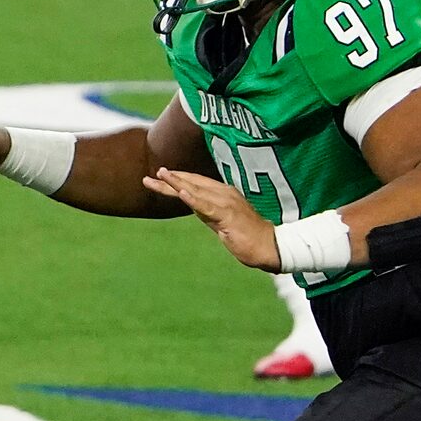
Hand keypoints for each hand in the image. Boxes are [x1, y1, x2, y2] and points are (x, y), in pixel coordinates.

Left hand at [144, 168, 280, 267]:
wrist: (269, 245)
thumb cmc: (246, 234)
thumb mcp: (221, 220)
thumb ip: (207, 211)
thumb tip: (192, 204)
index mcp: (223, 194)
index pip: (196, 183)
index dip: (178, 178)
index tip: (159, 176)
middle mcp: (224, 194)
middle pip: (193, 183)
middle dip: (171, 179)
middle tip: (151, 175)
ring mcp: (227, 204)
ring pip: (197, 191)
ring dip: (178, 182)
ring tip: (162, 175)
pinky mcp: (228, 216)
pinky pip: (207, 207)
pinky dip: (193, 199)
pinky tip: (181, 193)